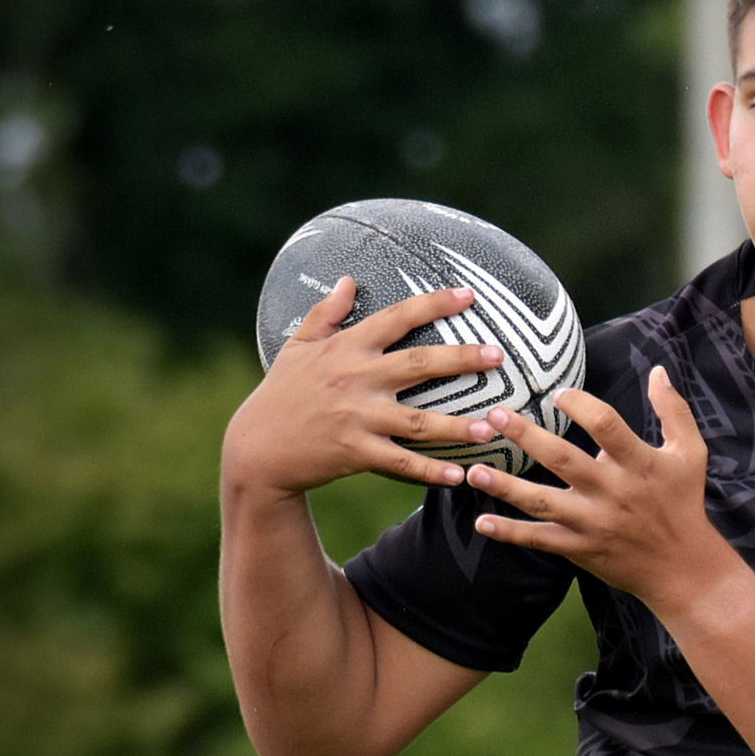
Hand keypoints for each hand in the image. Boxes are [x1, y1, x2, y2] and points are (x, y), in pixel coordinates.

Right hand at [222, 276, 505, 495]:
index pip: (397, 318)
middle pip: (419, 364)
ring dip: (456, 425)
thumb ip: (326, 313)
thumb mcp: (297, 347)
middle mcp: (356, 378)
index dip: (433, 304)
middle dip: (461, 358)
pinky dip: (429, 471)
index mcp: (347, 348)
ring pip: (418, 420)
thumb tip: (349, 280)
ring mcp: (357, 417)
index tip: (468, 295)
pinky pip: (401, 462)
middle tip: (497, 355)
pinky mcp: (356, 452)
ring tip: (490, 426)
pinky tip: (458, 475)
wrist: (257, 449)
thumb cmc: (281, 395)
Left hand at [466, 365, 738, 614]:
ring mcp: (593, 523)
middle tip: (495, 415)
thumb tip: (657, 371)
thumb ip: (674, 410)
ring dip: (506, 486)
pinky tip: (481, 521)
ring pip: (542, 503)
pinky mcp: (580, 549)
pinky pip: (539, 540)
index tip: (558, 394)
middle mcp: (613, 492)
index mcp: (639, 463)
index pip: (607, 425)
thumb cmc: (684, 503)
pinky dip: (509, 533)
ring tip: (474, 470)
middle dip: (527, 436)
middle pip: (563, 460)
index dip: (581, 405)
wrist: (683, 568)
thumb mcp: (691, 452)